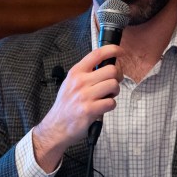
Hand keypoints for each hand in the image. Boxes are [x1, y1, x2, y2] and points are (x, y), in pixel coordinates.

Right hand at [32, 44, 120, 170]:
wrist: (56, 127)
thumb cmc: (66, 105)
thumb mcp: (70, 83)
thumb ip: (86, 73)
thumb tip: (106, 65)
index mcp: (76, 72)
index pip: (97, 54)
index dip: (112, 50)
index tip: (120, 51)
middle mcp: (80, 81)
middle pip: (111, 70)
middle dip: (117, 77)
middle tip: (112, 84)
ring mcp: (85, 96)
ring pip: (114, 85)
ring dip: (114, 92)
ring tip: (106, 97)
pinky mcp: (90, 110)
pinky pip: (111, 102)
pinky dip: (110, 106)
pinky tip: (102, 108)